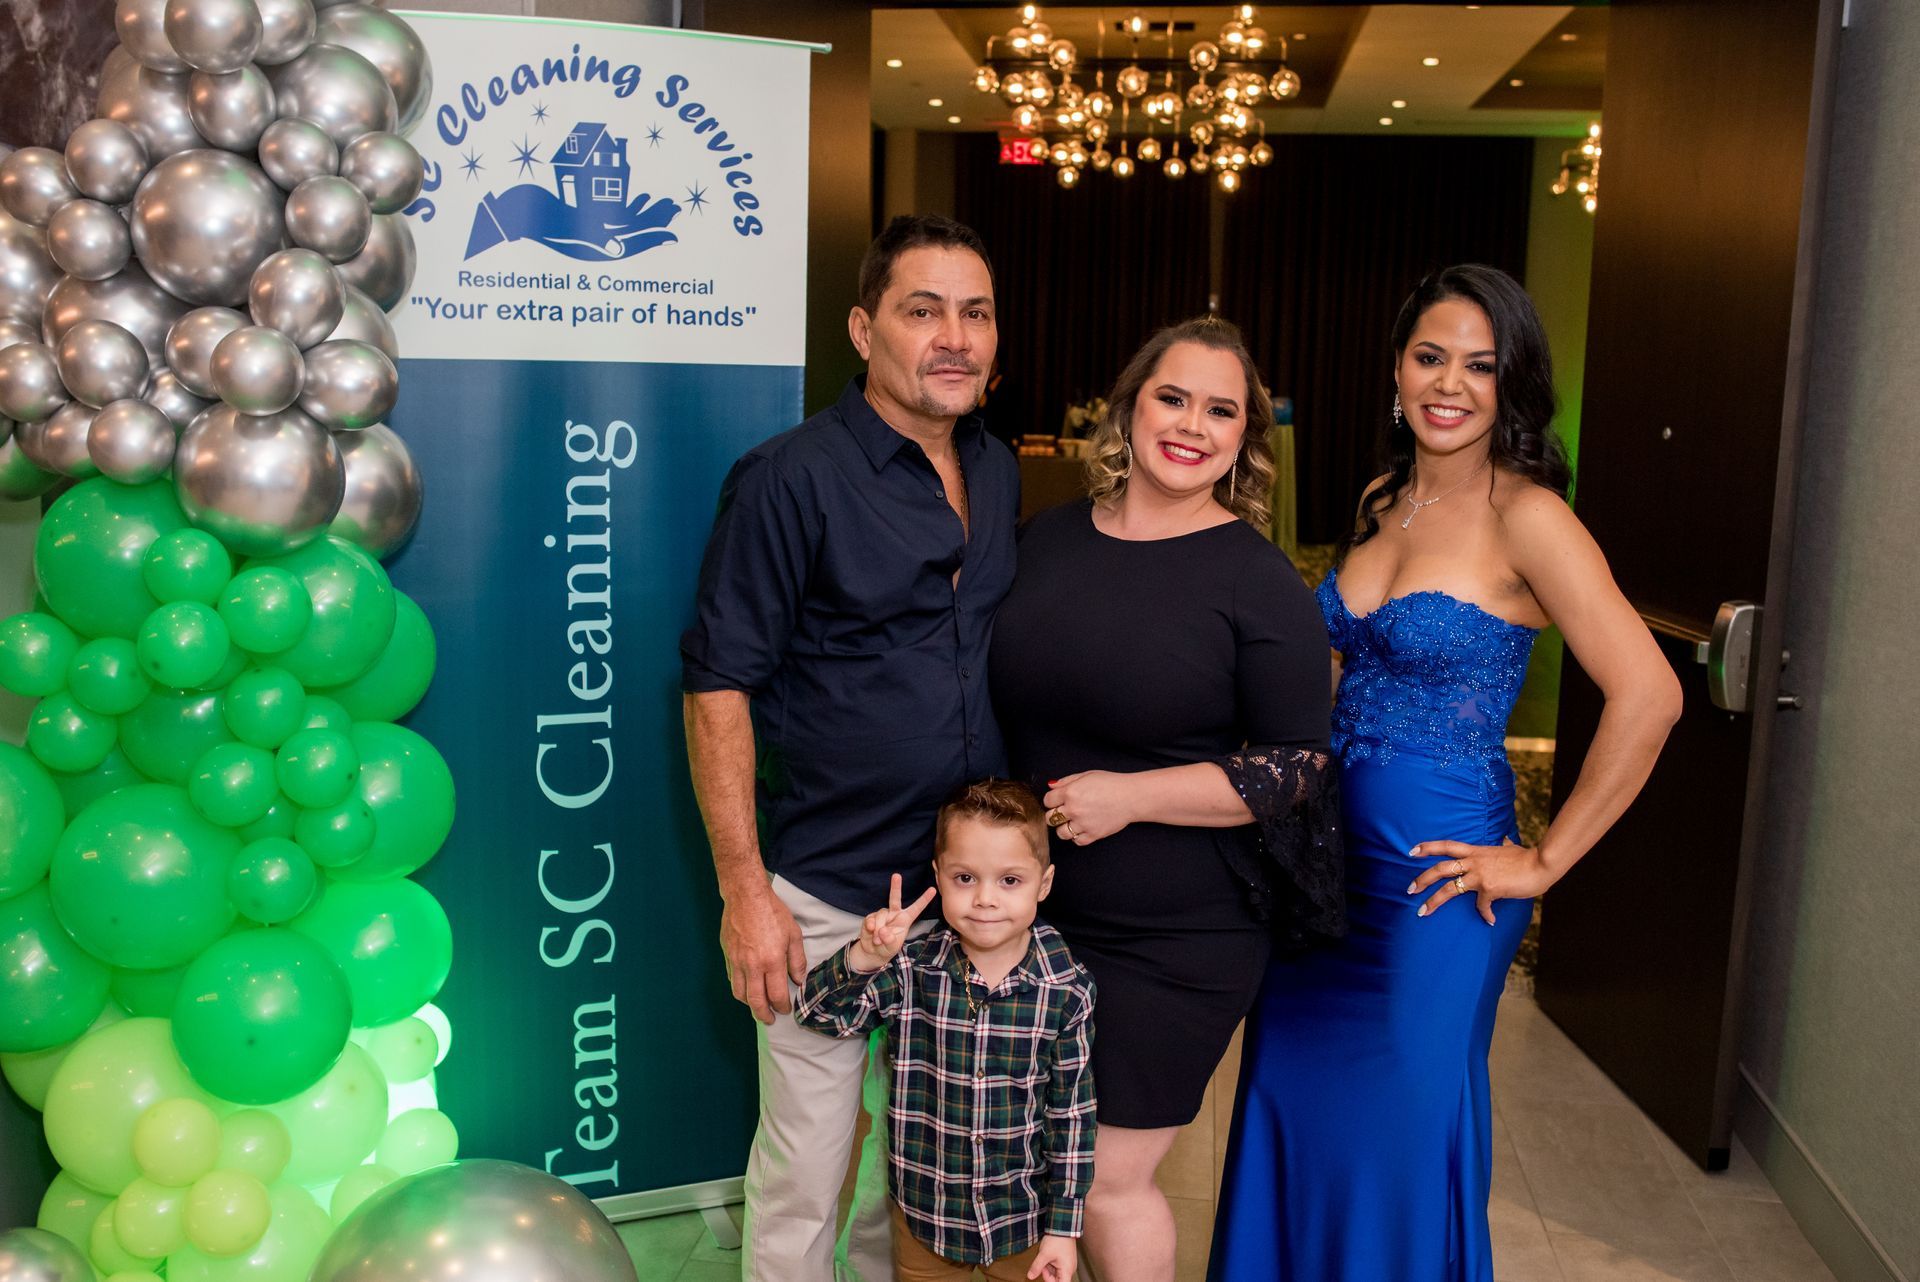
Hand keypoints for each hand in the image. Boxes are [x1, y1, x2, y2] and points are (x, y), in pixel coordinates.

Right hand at [719, 884, 806, 1024]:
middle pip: (755, 1000)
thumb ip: (797, 960)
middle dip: (764, 1014)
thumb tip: (799, 980)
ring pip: (739, 993)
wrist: (745, 896)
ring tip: (758, 1007)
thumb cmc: (772, 912)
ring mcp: (737, 961)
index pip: (776, 994)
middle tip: (770, 1020)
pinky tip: (747, 988)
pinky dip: (739, 989)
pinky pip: (731, 979)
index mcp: (772, 961)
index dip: (782, 1006)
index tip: (786, 1010)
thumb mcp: (793, 934)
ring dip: (749, 1005)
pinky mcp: (727, 955)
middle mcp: (752, 965)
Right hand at [848, 873, 937, 972]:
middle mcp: (894, 914)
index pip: (916, 908)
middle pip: (895, 898)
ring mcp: (882, 915)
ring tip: (877, 940)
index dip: (924, 899)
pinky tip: (870, 932)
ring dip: (878, 929)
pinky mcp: (871, 918)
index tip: (933, 889)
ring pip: (881, 915)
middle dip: (895, 887)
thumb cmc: (887, 948)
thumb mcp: (892, 947)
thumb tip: (882, 930)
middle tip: (896, 876)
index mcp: (905, 919)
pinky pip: (870, 919)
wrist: (872, 952)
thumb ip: (889, 939)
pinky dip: (870, 927)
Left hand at [1027, 1234, 1076, 1280]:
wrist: (1062, 1227)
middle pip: (1057, 1280)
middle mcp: (1069, 1269)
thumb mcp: (1044, 1254)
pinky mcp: (1065, 1260)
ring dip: (1048, 1268)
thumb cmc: (1057, 1240)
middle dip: (1047, 1274)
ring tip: (1045, 1258)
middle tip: (1043, 1265)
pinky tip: (1047, 1257)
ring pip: (1055, 1273)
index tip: (1045, 1276)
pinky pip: (1056, 1267)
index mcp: (1067, 1271)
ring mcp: (1067, 1264)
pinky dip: (1050, 1264)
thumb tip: (1030, 1276)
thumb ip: (1036, 1267)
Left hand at [1041, 771, 1134, 845]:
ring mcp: (1083, 824)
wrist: (1131, 797)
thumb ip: (1066, 781)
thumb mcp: (1086, 775)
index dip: (1052, 800)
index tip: (1058, 800)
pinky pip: (1076, 841)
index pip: (1047, 801)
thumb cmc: (1111, 783)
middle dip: (1055, 814)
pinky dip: (1077, 836)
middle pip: (1050, 818)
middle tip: (1065, 811)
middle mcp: (1074, 809)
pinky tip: (1083, 828)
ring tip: (1073, 821)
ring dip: (1064, 827)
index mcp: (1070, 792)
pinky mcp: (1093, 835)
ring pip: (1060, 833)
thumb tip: (1051, 786)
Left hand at [1407, 837, 1555, 923]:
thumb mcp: (1509, 847)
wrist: (1540, 864)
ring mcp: (1480, 875)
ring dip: (1434, 901)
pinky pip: (1482, 906)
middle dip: (1422, 879)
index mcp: (1475, 851)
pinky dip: (1486, 914)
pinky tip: (1490, 920)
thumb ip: (1502, 845)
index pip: (1446, 845)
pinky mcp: (1490, 889)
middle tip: (1409, 889)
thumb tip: (1505, 840)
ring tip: (1423, 911)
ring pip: (1449, 888)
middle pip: (1440, 869)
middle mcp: (1473, 862)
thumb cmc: (1526, 858)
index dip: (1428, 847)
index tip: (1412, 851)